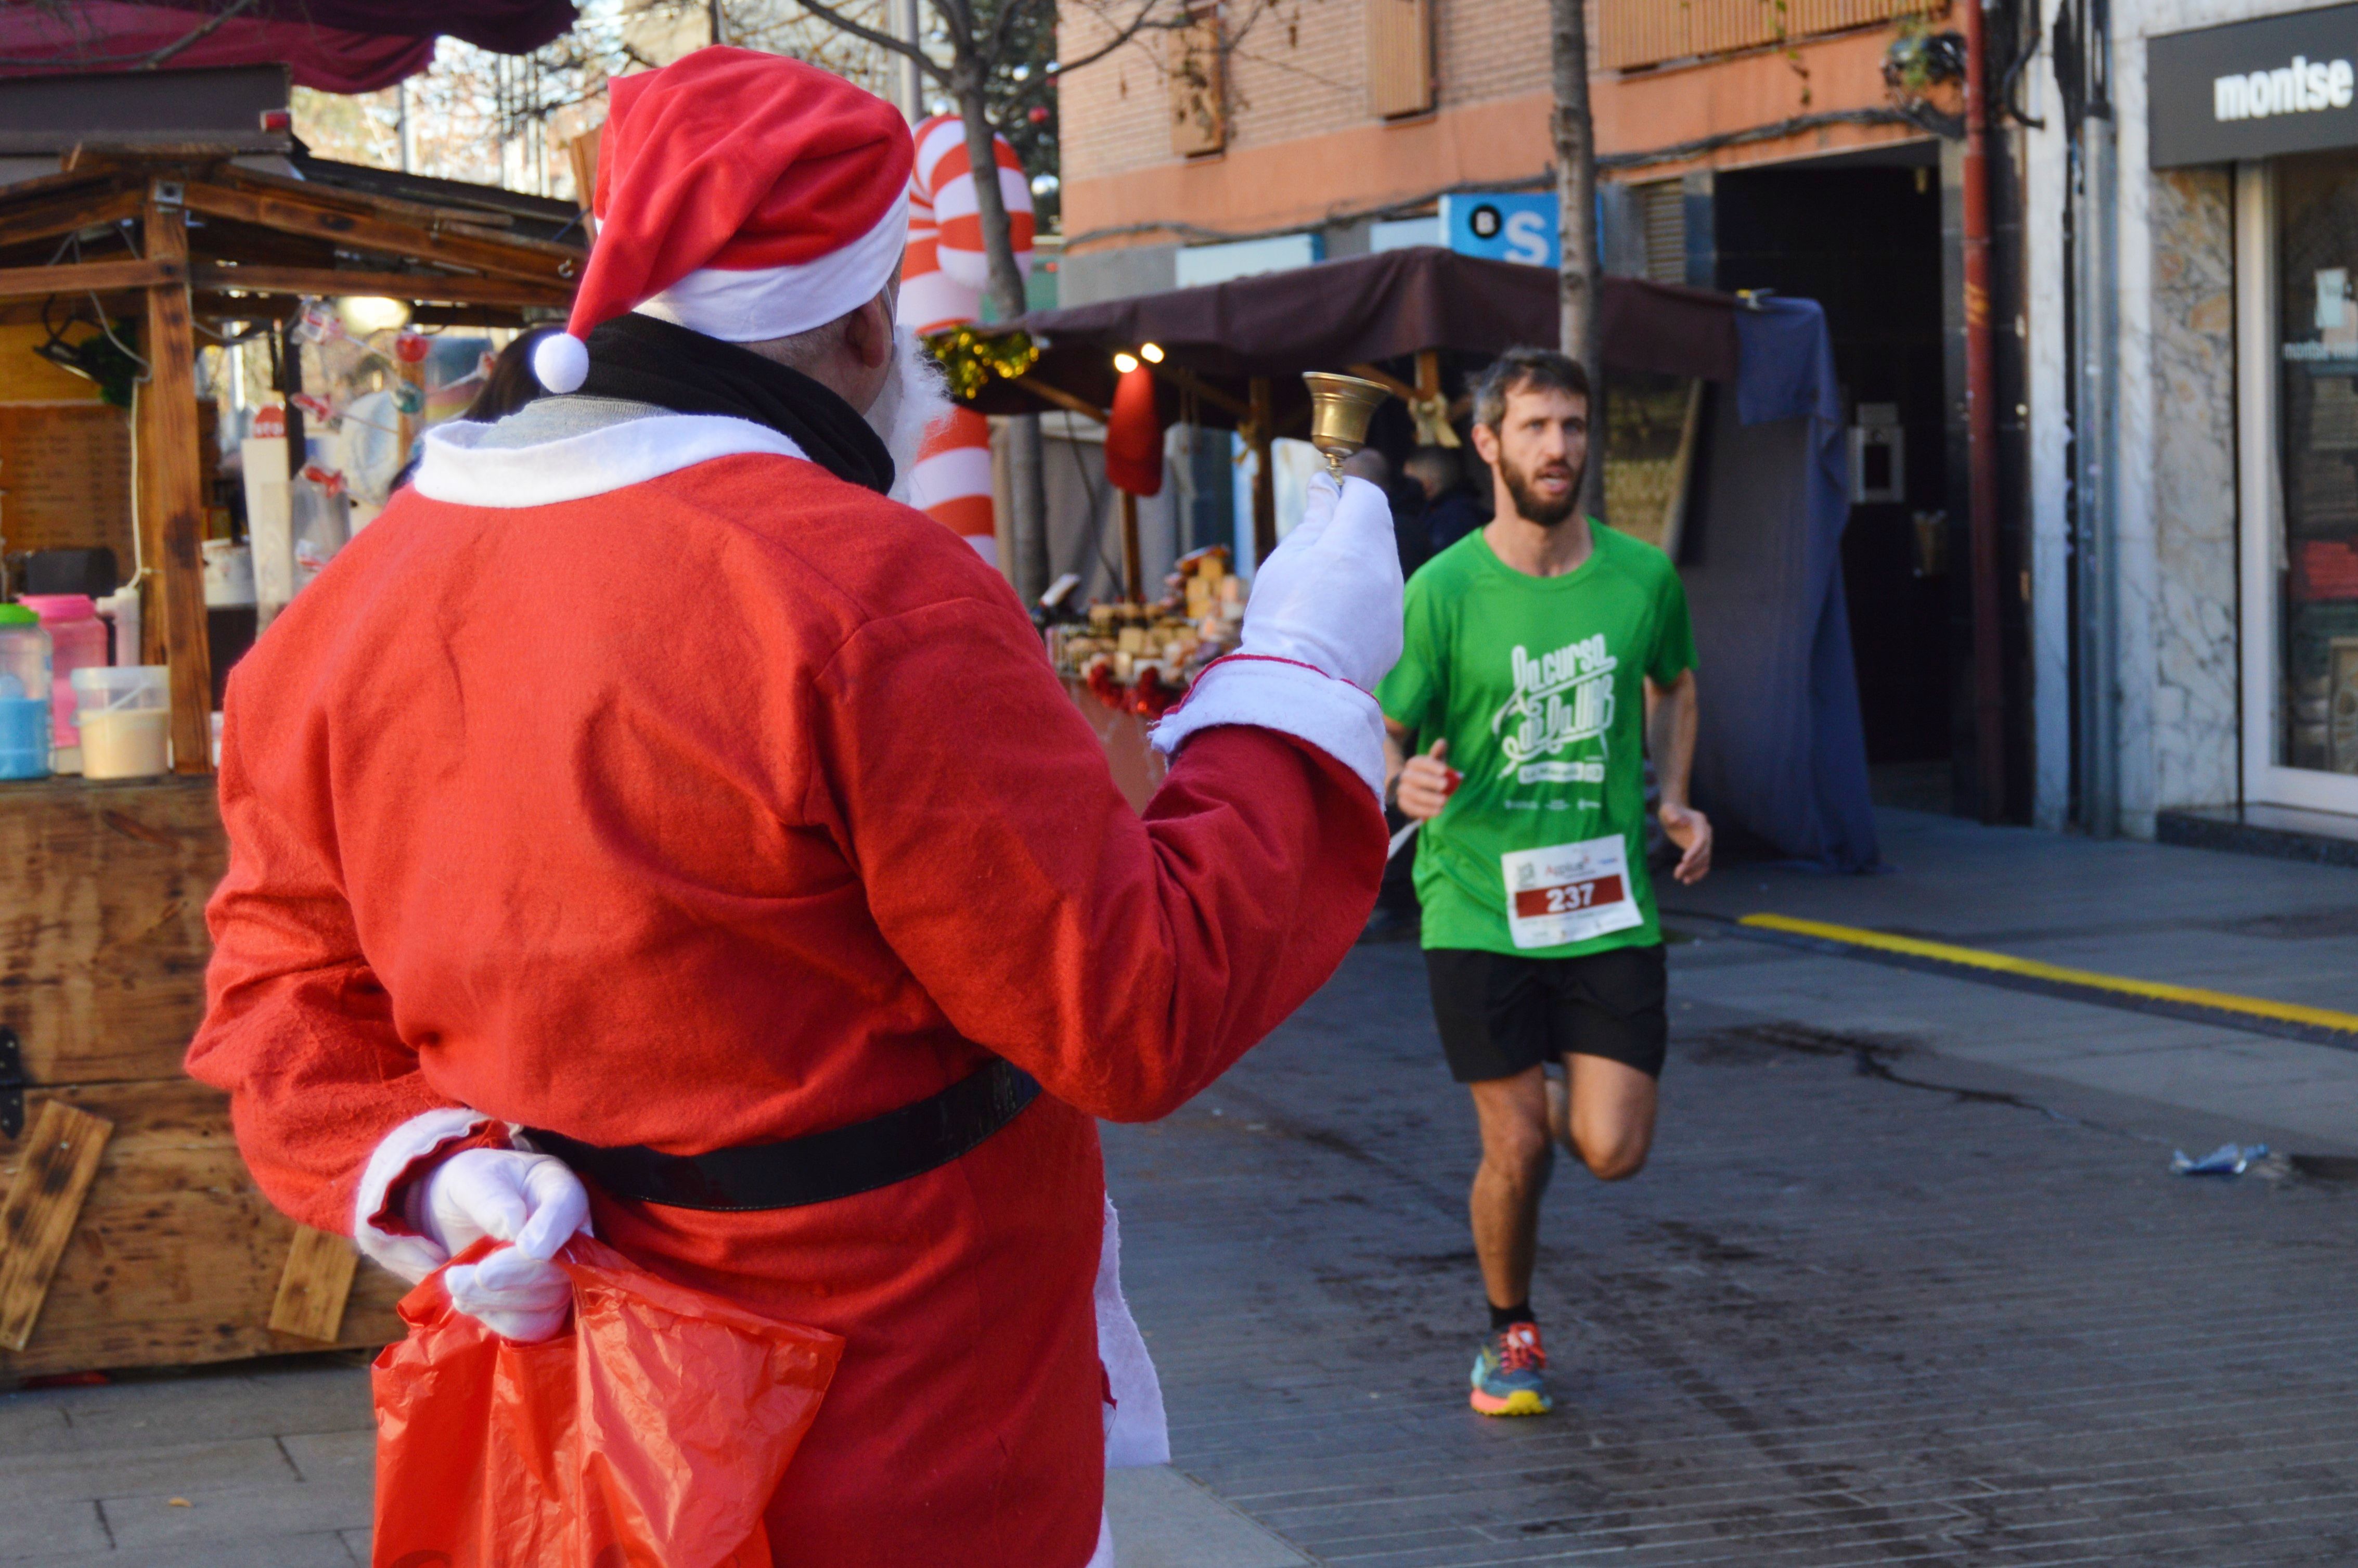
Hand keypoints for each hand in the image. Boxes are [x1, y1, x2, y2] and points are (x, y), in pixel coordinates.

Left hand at [415, 1149, 590, 1340]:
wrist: (454, 1214)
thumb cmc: (468, 1188)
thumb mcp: (470, 1181)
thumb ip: (492, 1200)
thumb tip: (515, 1227)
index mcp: (556, 1190)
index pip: (569, 1206)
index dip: (553, 1229)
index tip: (528, 1248)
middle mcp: (569, 1234)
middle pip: (563, 1266)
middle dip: (514, 1276)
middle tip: (460, 1277)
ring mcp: (560, 1274)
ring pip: (549, 1303)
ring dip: (496, 1302)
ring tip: (455, 1283)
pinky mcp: (543, 1306)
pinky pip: (533, 1326)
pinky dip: (496, 1319)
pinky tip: (468, 1301)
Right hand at [1238, 472, 1402, 690]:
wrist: (1297, 687)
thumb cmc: (1281, 618)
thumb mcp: (1286, 560)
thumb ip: (1314, 519)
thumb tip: (1325, 487)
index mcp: (1357, 544)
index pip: (1368, 495)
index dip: (1346, 490)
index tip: (1325, 498)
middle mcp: (1387, 570)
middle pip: (1379, 528)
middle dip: (1352, 525)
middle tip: (1315, 544)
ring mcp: (1395, 605)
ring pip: (1383, 565)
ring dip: (1358, 563)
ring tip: (1320, 587)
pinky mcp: (1394, 634)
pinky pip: (1383, 601)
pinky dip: (1364, 598)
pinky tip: (1332, 618)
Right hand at [1395, 739, 1458, 820]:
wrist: (1413, 789)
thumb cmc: (1429, 774)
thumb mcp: (1434, 763)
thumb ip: (1438, 753)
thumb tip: (1442, 741)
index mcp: (1413, 763)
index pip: (1420, 762)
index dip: (1431, 766)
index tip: (1444, 770)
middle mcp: (1405, 776)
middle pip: (1415, 778)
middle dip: (1430, 782)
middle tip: (1445, 785)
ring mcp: (1402, 790)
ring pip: (1413, 794)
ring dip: (1429, 798)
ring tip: (1444, 801)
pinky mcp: (1403, 804)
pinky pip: (1412, 808)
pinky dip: (1425, 810)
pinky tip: (1438, 811)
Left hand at [1659, 801, 1711, 883]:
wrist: (1674, 813)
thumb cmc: (1670, 810)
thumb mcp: (1667, 809)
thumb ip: (1672, 814)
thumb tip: (1680, 821)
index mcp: (1700, 823)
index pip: (1701, 840)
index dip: (1695, 851)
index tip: (1684, 860)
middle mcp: (1706, 833)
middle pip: (1704, 852)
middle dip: (1692, 864)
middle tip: (1677, 874)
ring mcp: (1705, 842)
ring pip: (1705, 860)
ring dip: (1695, 871)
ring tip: (1683, 880)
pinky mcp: (1700, 850)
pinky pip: (1703, 863)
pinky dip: (1698, 872)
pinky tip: (1688, 880)